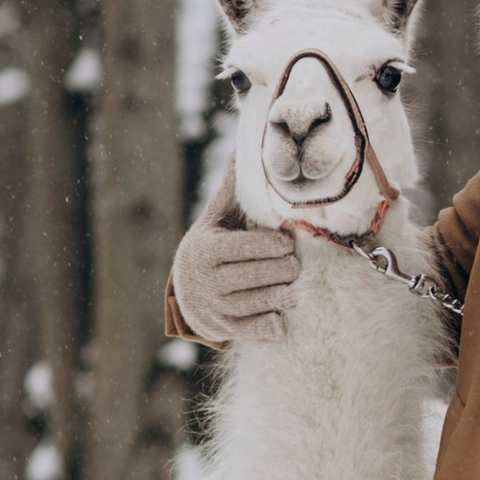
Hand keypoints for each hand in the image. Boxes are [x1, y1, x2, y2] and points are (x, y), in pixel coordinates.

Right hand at [172, 163, 298, 345]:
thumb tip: (243, 148)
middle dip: (285, 268)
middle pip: (264, 274)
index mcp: (205, 250)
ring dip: (285, 292)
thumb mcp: (215, 220)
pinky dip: (276, 322)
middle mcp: (206, 282)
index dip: (275, 245)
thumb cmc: (211, 247)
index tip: (288, 242)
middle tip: (293, 262)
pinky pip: (262, 329)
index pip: (250, 247)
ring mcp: (216, 310)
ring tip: (291, 282)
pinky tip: (282, 311)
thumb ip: (232, 190)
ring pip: (266, 300)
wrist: (185, 296)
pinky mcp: (225, 331)